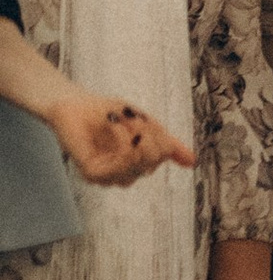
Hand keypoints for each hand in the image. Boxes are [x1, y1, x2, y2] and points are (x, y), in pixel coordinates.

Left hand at [49, 90, 193, 189]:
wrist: (72, 104)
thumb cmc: (106, 113)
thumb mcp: (144, 123)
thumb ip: (167, 144)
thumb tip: (193, 162)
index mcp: (138, 163)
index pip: (161, 155)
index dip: (158, 135)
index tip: (144, 119)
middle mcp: (123, 173)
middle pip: (151, 163)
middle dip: (146, 135)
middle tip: (132, 118)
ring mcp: (107, 176)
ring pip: (136, 168)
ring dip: (131, 138)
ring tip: (120, 121)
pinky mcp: (92, 174)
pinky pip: (117, 169)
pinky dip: (119, 144)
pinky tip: (113, 129)